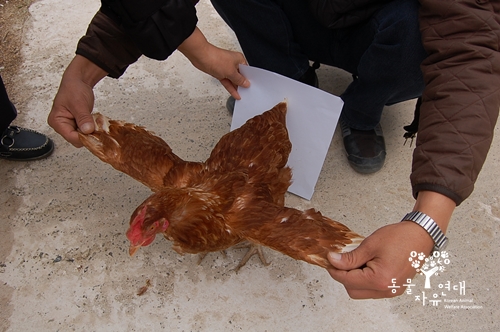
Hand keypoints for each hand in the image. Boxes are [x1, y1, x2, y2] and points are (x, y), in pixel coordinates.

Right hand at [48, 55, 107, 146]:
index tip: (94, 132)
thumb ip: (83, 118)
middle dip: (87, 134)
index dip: (84, 137)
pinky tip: (94, 122)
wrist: (78, 81)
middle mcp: (61, 126)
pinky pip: (85, 132)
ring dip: (90, 132)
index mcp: (56, 121)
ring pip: (82, 137)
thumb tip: (87, 131)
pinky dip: (91, 129)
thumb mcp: (79, 103)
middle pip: (76, 139)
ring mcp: (69, 126)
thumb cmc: (74, 89)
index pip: (70, 137)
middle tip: (96, 126)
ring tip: (94, 121)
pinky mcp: (76, 125)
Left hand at [178, 27, 249, 98]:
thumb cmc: (216, 58)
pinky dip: (230, 87)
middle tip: (247, 93)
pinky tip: (234, 93)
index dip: (249, 79)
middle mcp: (233, 63)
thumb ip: (239, 79)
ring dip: (236, 87)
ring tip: (242, 95)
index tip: (251, 87)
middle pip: (240, 76)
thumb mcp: (231, 72)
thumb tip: (246, 83)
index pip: (247, 71)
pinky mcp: (219, 72)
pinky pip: (227, 82)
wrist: (201, 56)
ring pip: (233, 80)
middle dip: (242, 84)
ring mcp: (225, 68)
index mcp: (239, 59)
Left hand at [327, 191, 454, 298]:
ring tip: (357, 260)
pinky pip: (373, 289)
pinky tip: (366, 265)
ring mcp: (392, 291)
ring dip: (355, 279)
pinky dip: (365, 280)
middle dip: (344, 276)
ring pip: (362, 292)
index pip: (347, 280)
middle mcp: (387, 290)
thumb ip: (350, 257)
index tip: (329, 261)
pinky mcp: (395, 288)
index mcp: (380, 280)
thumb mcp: (370, 245)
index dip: (335, 270)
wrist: (421, 235)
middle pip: (353, 290)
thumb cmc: (400, 237)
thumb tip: (333, 261)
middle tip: (341, 260)